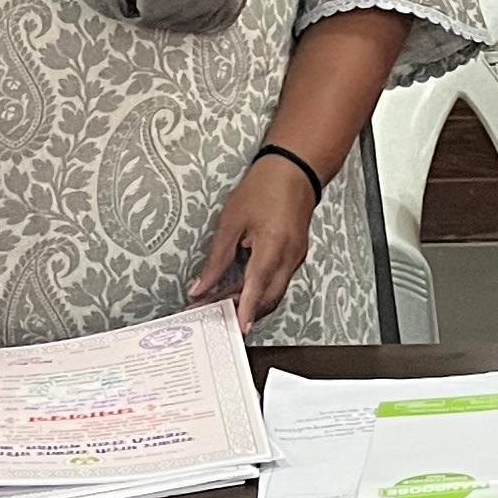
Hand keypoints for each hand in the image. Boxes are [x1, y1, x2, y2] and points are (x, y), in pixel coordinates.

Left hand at [188, 157, 319, 327]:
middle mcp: (289, 256)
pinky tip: (241, 287)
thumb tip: (201, 285)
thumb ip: (216, 258)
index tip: (238, 328)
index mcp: (273, 246)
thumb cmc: (264, 188)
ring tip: (222, 302)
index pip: (257, 288)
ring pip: (274, 291)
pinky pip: (278, 279)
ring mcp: (296, 257)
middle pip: (269, 297)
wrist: (295, 170)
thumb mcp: (231, 221)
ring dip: (251, 301)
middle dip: (244, 311)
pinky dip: (260, 288)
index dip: (246, 310)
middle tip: (216, 314)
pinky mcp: (296, 255)